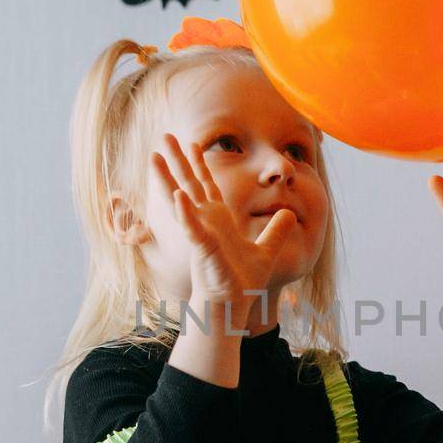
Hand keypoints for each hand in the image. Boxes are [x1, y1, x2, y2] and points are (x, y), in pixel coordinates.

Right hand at [151, 135, 297, 311]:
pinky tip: (176, 195)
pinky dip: (184, 211)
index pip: (208, 185)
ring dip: (167, 178)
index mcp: (219, 220)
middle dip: (177, 159)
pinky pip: (191, 226)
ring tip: (154, 156)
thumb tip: (288, 214)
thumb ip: (275, 231)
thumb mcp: (266, 251)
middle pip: (189, 183)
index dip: (200, 164)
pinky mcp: (201, 247)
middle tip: (164, 136)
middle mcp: (206, 222)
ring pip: (181, 199)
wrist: (233, 305)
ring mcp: (200, 232)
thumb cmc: (243, 282)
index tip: (194, 143)